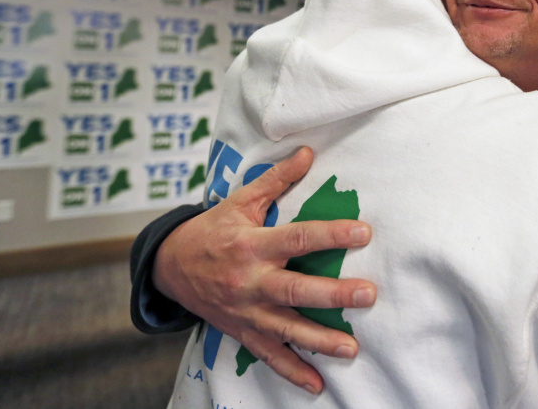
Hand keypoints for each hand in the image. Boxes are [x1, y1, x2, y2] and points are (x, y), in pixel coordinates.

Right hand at [153, 147, 374, 393]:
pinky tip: (317, 384)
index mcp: (251, 244)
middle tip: (367, 294)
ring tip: (352, 348)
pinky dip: (292, 372)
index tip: (363, 233)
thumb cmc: (212, 230)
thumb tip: (307, 152)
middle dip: (333, 294)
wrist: (169, 267)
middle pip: (295, 290)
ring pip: (287, 329)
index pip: (297, 238)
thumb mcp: (239, 201)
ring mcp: (246, 311)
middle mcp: (250, 281)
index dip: (330, 235)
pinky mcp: (242, 332)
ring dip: (320, 340)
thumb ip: (276, 179)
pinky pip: (269, 356)